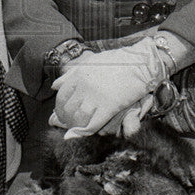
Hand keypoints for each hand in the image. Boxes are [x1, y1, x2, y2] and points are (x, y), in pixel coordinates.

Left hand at [52, 39, 167, 136]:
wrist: (140, 62)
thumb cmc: (117, 61)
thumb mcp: (90, 62)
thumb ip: (71, 74)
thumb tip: (54, 86)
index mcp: (79, 75)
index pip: (61, 97)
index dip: (59, 108)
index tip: (60, 114)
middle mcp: (84, 86)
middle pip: (68, 109)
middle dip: (65, 119)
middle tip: (66, 125)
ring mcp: (96, 97)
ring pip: (78, 118)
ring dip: (74, 126)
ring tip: (74, 129)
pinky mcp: (110, 106)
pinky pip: (93, 124)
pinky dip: (84, 131)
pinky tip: (81, 133)